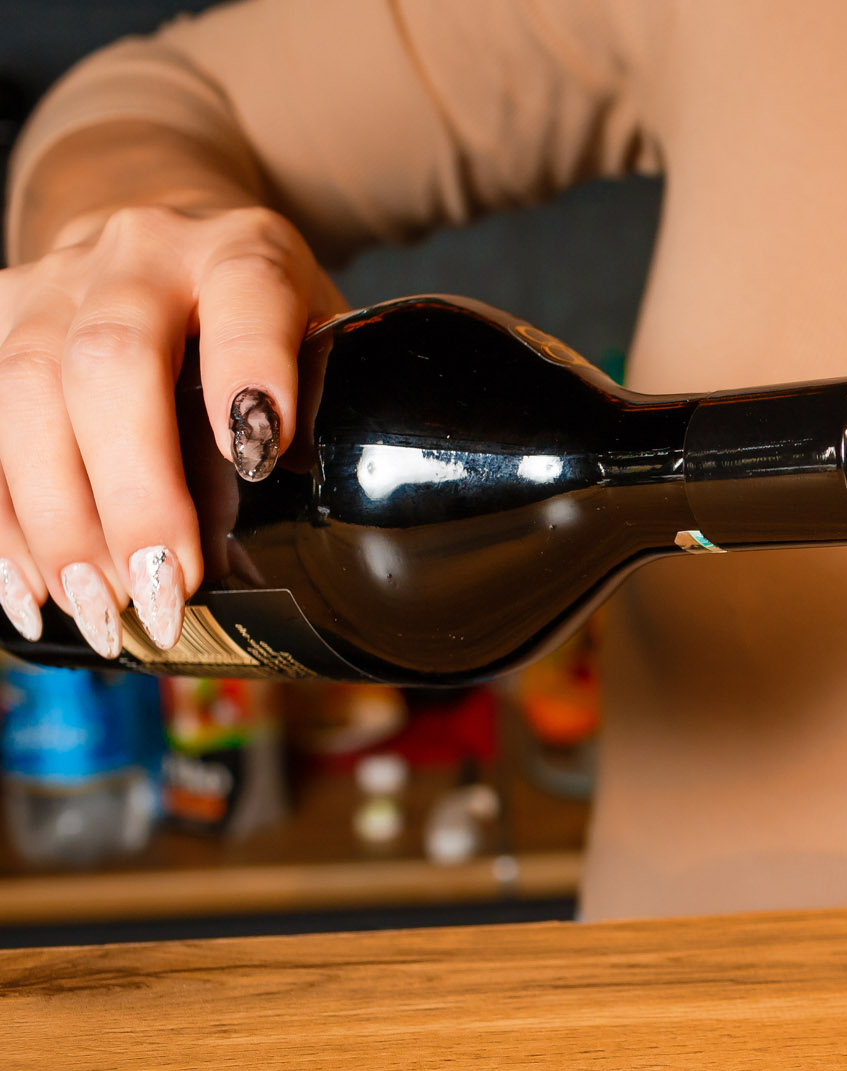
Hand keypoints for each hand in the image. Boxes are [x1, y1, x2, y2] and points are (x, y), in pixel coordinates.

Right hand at [0, 203, 339, 655]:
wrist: (160, 223)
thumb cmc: (257, 313)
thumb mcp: (317, 332)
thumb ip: (329, 399)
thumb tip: (352, 525)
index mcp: (242, 252)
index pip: (247, 296)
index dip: (249, 370)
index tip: (258, 455)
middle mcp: (137, 255)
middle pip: (111, 359)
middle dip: (135, 488)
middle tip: (165, 587)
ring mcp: (48, 285)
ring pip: (23, 390)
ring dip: (58, 520)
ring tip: (103, 609)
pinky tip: (29, 592)